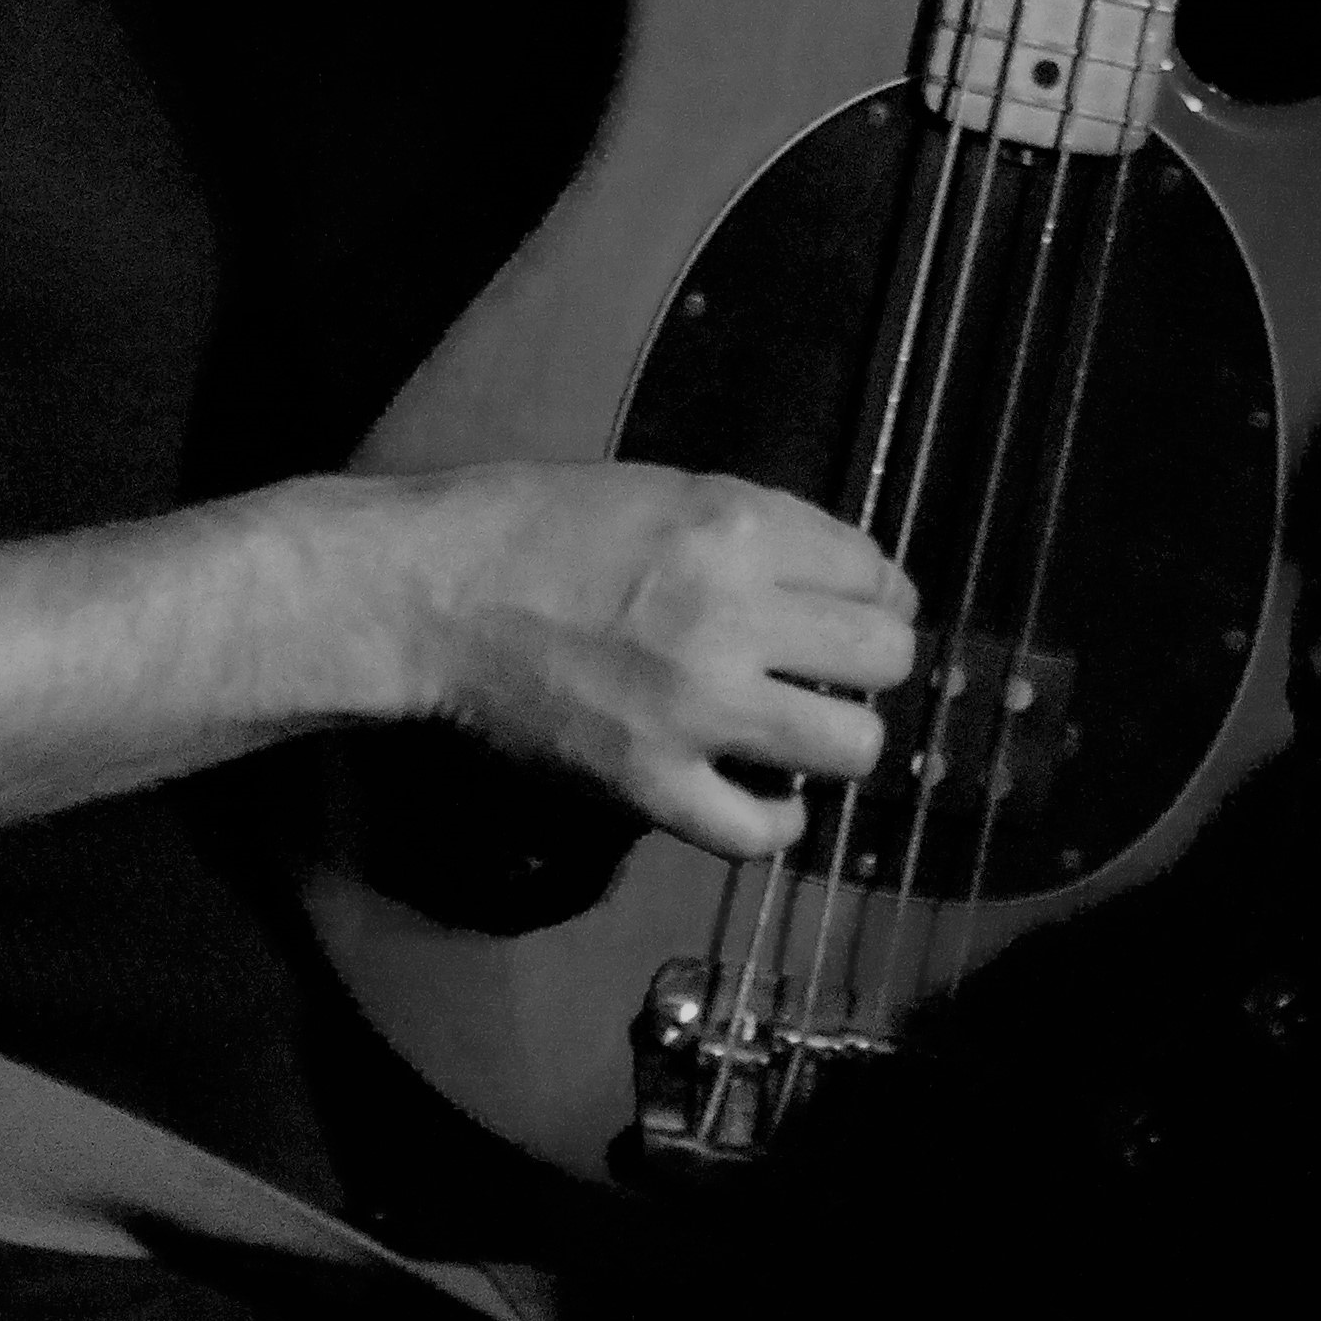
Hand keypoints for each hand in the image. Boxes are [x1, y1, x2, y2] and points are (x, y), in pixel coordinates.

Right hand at [395, 464, 919, 866]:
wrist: (437, 596)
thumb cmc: (541, 523)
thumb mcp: (668, 489)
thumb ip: (758, 531)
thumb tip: (840, 578)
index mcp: (735, 526)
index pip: (872, 568)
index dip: (875, 588)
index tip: (855, 603)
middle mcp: (732, 615)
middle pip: (882, 655)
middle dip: (871, 656)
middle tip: (832, 662)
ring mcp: (696, 709)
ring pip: (851, 745)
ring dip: (838, 735)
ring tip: (804, 724)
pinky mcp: (653, 784)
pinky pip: (758, 832)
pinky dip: (779, 820)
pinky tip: (775, 796)